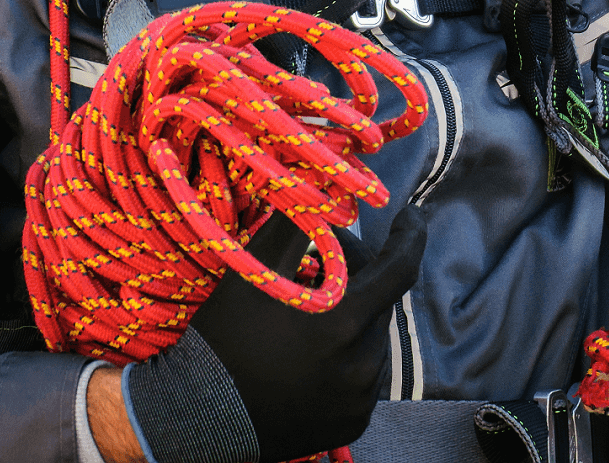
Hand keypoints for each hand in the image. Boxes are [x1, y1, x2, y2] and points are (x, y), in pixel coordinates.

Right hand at [194, 206, 425, 462]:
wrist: (196, 417)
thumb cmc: (223, 337)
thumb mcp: (253, 270)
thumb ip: (293, 222)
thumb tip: (320, 184)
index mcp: (343, 322)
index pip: (400, 268)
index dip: (410, 235)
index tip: (412, 215)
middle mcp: (362, 364)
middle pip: (379, 301)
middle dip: (357, 275)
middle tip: (318, 263)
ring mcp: (360, 398)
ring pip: (372, 338)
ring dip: (352, 317)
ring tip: (307, 313)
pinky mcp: (353, 422)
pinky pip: (364, 376)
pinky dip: (347, 356)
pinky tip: (310, 353)